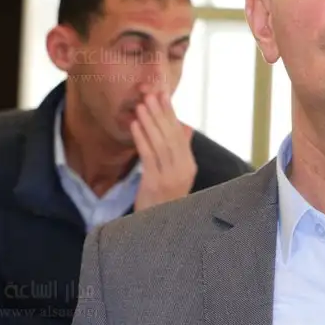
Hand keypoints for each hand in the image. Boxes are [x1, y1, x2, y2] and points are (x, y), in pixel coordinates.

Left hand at [131, 91, 196, 210]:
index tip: (164, 96)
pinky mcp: (155, 183)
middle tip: (151, 94)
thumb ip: (181, 151)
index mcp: (189, 165)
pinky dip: (142, 139)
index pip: (180, 135)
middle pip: (171, 136)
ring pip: (160, 143)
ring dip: (150, 122)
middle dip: (161, 113)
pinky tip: (135, 126)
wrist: (158, 230)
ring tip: (141, 105)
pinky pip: (148, 156)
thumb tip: (186, 127)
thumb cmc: (165, 200)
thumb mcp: (177, 175)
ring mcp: (170, 177)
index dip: (171, 114)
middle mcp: (183, 170)